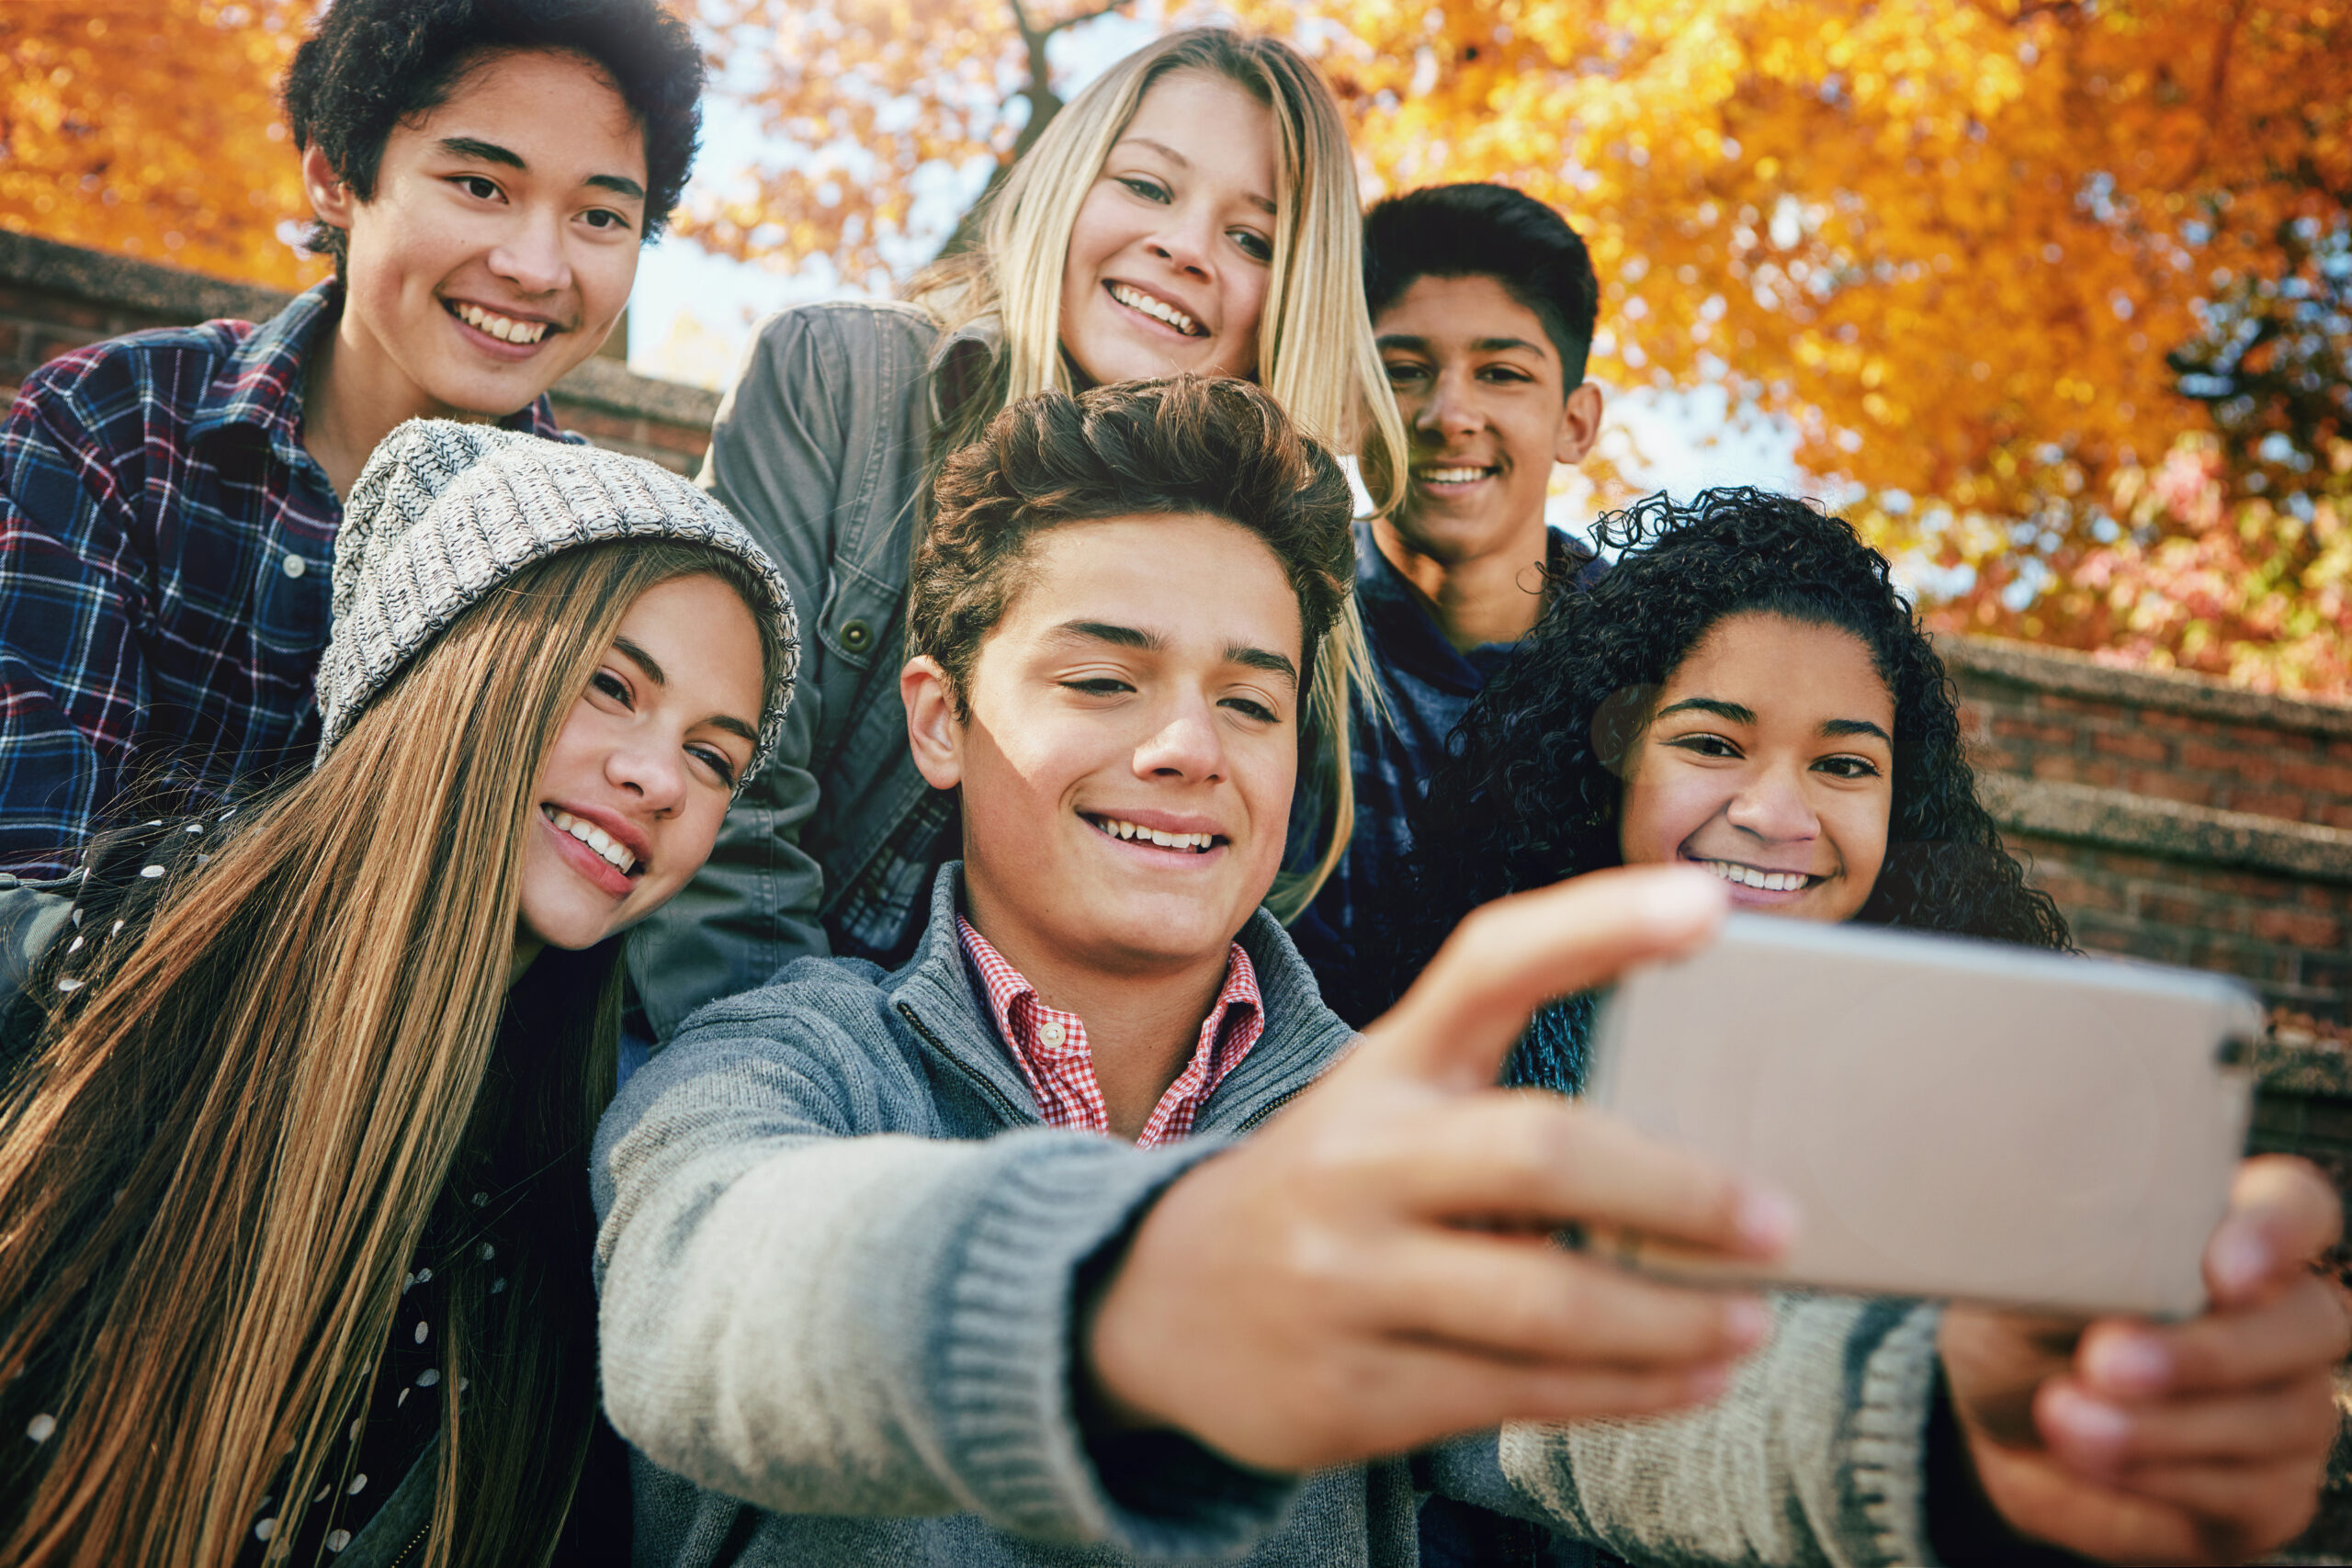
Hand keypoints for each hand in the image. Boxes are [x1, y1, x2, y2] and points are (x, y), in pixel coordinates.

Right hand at [1084, 866, 1798, 1473]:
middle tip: (1776, 1220)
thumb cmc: (1331, 1189)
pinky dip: (1628, 1390)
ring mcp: (1346, 1280)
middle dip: (1676, 1192)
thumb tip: (1708, 1158)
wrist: (1153, 1300)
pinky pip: (1520, 1393)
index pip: (1490, 964)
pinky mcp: (1352, 1390)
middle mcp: (1357, 1161)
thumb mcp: (1387, 1111)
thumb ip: (1507, 1108)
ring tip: (1748, 1321)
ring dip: (1671, 1319)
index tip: (1711, 904)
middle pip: (1538, 1155)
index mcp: (1383, 1068)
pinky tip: (1688, 1377)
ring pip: (1544, 1301)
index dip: (1600, 924)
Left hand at [1942, 1155, 2348, 1564]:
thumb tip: (2076, 1270)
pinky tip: (2084, 1460)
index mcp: (2224, 1232)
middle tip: (2104, 1361)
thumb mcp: (2015, 1279)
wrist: (1999, 1425)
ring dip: (2159, 1426)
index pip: (2293, 1205)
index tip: (2224, 1269)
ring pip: (2278, 1419)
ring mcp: (2290, 1406)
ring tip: (2063, 1418)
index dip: (2276, 1231)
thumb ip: (2062, 1262)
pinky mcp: (2272, 1493)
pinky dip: (2154, 1478)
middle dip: (2206, 1352)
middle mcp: (2280, 1315)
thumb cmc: (2020, 1321)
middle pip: (2308, 1322)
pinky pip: (2247, 1493)